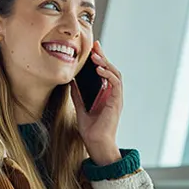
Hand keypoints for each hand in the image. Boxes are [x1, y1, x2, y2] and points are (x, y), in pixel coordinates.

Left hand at [71, 40, 122, 164]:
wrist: (96, 143)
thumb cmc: (90, 129)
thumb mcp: (80, 107)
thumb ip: (78, 94)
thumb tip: (72, 80)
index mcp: (106, 94)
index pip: (105, 72)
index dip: (100, 59)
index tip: (93, 48)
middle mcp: (113, 94)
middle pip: (111, 70)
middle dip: (103, 56)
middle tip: (95, 45)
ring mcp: (116, 98)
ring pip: (115, 74)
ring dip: (106, 64)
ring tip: (96, 56)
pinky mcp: (116, 103)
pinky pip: (116, 85)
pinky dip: (108, 75)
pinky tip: (99, 70)